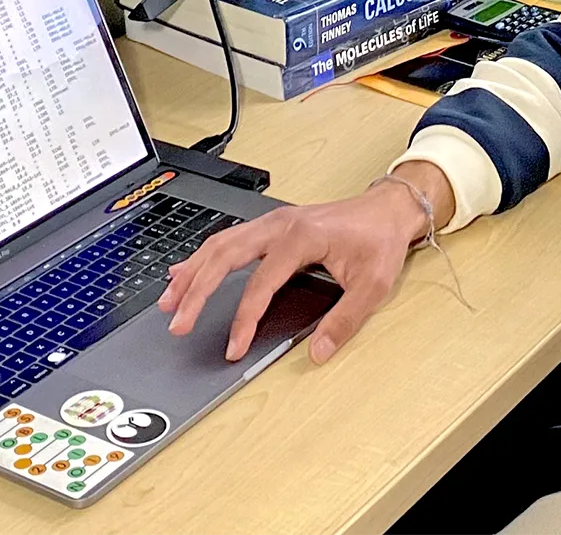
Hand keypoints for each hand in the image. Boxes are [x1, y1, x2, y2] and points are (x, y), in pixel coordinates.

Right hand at [157, 162, 453, 363]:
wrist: (391, 209)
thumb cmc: (380, 240)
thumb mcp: (373, 285)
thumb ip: (344, 320)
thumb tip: (318, 352)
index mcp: (302, 237)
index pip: (260, 283)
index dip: (244, 318)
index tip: (234, 346)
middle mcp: (280, 225)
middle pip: (224, 255)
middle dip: (197, 290)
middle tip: (177, 322)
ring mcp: (274, 222)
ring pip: (220, 243)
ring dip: (192, 272)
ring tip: (170, 301)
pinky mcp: (273, 226)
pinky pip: (229, 240)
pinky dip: (204, 258)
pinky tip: (184, 272)